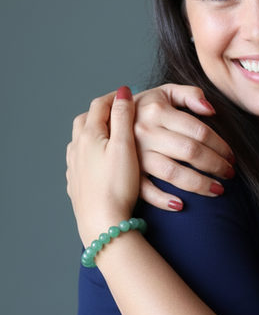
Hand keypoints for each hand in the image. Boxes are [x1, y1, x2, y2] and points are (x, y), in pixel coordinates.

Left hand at [66, 88, 141, 245]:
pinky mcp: (77, 183)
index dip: (115, 97)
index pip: (99, 105)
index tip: (128, 94)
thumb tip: (123, 93)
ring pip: (81, 140)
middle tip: (119, 109)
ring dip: (95, 131)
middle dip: (102, 111)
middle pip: (86, 120)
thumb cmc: (116, 185)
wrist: (102, 221)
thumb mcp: (125, 146)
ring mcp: (74, 166)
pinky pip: (81, 159)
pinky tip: (102, 159)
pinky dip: (91, 151)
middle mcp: (77, 148)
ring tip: (112, 133)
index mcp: (89, 135)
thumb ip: (123, 117)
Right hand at [132, 84, 234, 209]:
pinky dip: (162, 200)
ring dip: (199, 184)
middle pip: (190, 152)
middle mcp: (146, 133)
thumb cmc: (145, 107)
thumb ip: (190, 94)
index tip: (232, 156)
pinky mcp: (127, 172)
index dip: (220, 145)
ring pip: (173, 173)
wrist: (106, 120)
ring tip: (218, 190)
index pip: (199, 131)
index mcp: (158, 111)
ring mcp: (135, 155)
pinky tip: (181, 205)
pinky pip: (145, 190)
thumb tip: (211, 110)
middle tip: (230, 173)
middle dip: (215, 165)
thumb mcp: (165, 92)